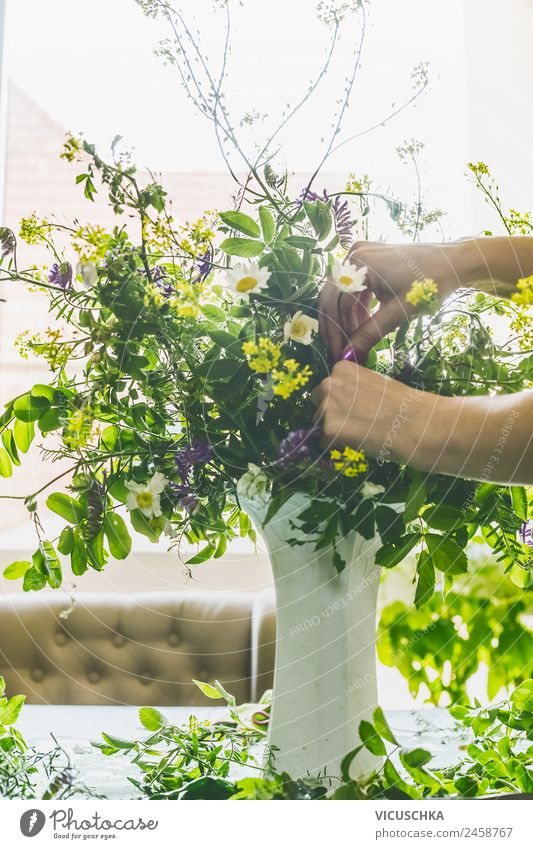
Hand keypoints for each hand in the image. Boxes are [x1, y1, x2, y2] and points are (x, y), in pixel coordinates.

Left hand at [311, 360, 438, 465]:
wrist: (416, 422)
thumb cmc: (403, 404)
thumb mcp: (375, 384)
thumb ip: (355, 389)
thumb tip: (344, 404)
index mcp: (341, 369)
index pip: (327, 387)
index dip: (338, 401)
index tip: (354, 409)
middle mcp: (329, 383)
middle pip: (317, 403)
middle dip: (330, 414)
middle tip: (354, 423)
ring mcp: (327, 406)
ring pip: (319, 423)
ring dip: (332, 430)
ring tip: (358, 434)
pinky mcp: (329, 429)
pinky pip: (323, 442)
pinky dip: (334, 446)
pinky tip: (355, 444)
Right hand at [318, 241, 462, 361]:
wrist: (454, 262)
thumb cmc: (430, 283)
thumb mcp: (398, 313)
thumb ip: (369, 334)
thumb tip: (347, 358)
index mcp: (359, 264)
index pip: (333, 303)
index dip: (334, 333)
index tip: (337, 356)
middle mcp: (354, 255)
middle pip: (332, 298)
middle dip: (337, 328)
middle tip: (342, 353)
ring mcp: (360, 255)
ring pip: (341, 295)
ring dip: (346, 320)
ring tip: (356, 344)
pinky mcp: (368, 260)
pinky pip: (353, 288)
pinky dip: (356, 309)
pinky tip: (363, 327)